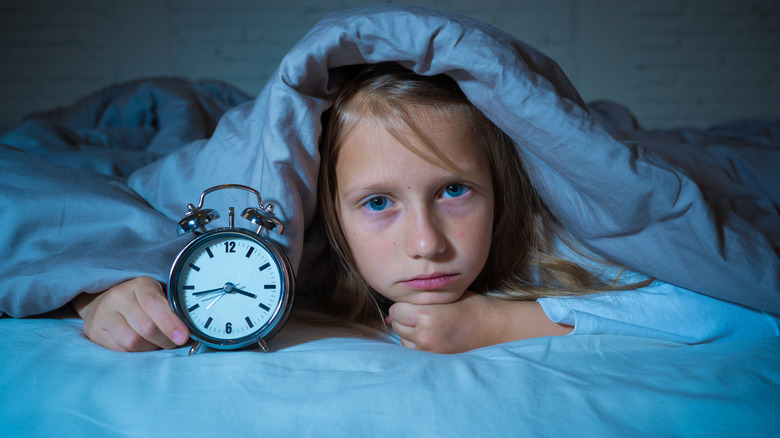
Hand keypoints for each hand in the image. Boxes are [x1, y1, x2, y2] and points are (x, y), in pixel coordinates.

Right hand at [71, 276, 189, 351]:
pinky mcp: (93, 330)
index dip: (170, 322)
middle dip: (165, 339)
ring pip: (133, 341)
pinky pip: (120, 350)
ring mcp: (103, 313)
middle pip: (146, 327)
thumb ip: (173, 310)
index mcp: (140, 284)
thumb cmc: (142, 303)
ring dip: (150, 347)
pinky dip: (135, 352)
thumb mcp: (159, 297)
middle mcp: (118, 296)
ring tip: (155, 342)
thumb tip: (190, 334)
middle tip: (174, 342)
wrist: (105, 302)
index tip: (183, 337)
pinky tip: (139, 345)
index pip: (154, 303)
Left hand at [387, 292, 571, 353]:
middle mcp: (425, 335)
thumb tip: (393, 313)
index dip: (403, 305)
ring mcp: (429, 351)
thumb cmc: (474, 307)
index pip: (396, 310)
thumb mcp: (447, 296)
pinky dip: (417, 343)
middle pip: (397, 325)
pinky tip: (431, 336)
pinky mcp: (435, 361)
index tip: (414, 303)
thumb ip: (421, 300)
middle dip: (404, 318)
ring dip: (409, 332)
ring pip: (403, 339)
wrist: (497, 329)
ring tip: (427, 325)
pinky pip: (414, 351)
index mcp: (428, 316)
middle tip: (421, 313)